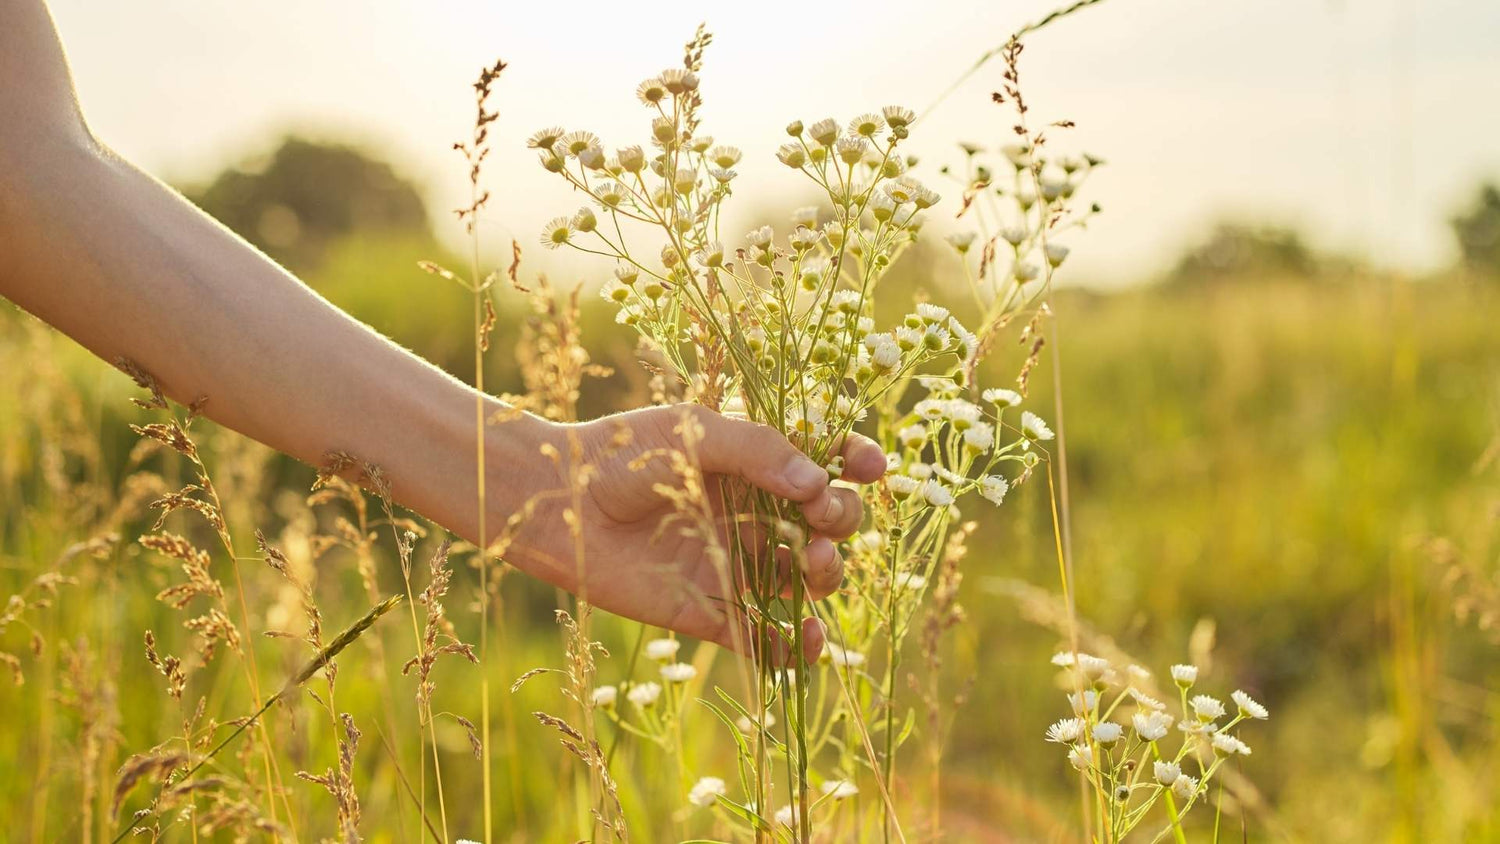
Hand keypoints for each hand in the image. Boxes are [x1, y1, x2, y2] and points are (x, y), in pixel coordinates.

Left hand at [508, 405, 886, 662]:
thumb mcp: (693, 434)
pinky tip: (807, 641)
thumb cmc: (620, 455)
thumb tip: (819, 482)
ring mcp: (734, 563)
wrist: (555, 504)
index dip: (856, 464)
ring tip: (812, 568)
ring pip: (804, 579)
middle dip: (841, 521)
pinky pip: (764, 638)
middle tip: (822, 520)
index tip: (870, 466)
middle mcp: (752, 514)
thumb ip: (758, 451)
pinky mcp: (708, 610)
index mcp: (753, 463)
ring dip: (825, 575)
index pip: (824, 462)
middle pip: (825, 523)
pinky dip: (793, 648)